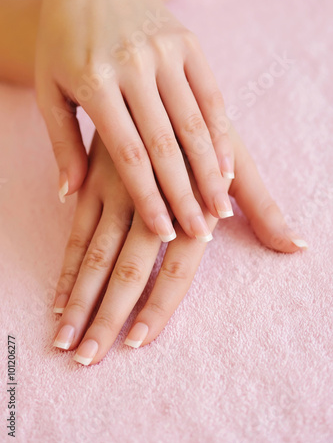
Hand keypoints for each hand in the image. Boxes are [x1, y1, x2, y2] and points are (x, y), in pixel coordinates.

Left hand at [35, 0, 234, 243]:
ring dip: (210, 173)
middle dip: (186, 196)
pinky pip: (211, 97)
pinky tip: (227, 166)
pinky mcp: (188, 44)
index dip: (150, 198)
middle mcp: (134, 68)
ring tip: (220, 210)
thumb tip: (70, 195)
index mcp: (95, 83)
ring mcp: (165, 53)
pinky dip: (220, 135)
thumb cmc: (65, 43)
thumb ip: (62, 144)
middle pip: (166, 146)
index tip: (166, 231)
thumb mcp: (50, 90)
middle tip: (201, 234)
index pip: (129, 156)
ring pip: (194, 125)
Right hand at [52, 126, 306, 365]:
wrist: (157, 86)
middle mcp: (150, 199)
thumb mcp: (239, 165)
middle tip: (88, 356)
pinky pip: (74, 230)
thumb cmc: (207, 135)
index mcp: (190, 200)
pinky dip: (65, 266)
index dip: (157, 308)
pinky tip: (57, 297)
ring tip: (65, 339)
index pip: (175, 268)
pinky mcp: (91, 182)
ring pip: (93, 253)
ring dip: (78, 298)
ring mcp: (115, 190)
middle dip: (107, 314)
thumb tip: (299, 247)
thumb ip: (263, 209)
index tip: (136, 343)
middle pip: (126, 267)